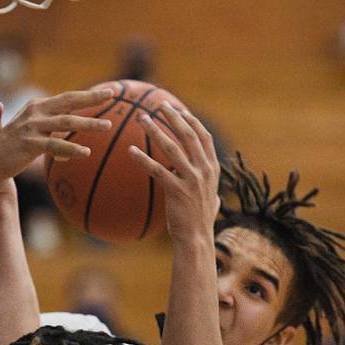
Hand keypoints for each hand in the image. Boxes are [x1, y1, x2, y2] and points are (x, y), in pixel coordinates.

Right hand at [0, 86, 114, 184]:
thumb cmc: (11, 152)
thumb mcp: (34, 139)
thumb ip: (53, 138)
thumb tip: (73, 151)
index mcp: (37, 107)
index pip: (68, 98)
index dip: (89, 94)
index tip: (110, 92)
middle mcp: (35, 112)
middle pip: (69, 102)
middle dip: (92, 97)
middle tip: (113, 94)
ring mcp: (31, 127)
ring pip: (65, 122)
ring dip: (88, 123)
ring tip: (107, 126)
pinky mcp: (29, 144)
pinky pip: (55, 145)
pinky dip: (71, 148)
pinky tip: (85, 152)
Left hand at [128, 102, 219, 241]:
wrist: (196, 238)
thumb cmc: (200, 221)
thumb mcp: (210, 199)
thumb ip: (210, 189)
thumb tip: (213, 192)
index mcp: (212, 168)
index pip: (203, 137)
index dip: (191, 121)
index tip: (179, 110)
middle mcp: (204, 170)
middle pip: (188, 135)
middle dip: (173, 117)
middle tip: (158, 105)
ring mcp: (191, 179)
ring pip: (172, 148)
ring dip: (156, 130)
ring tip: (142, 120)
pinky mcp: (177, 191)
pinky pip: (157, 170)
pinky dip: (143, 159)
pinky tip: (131, 151)